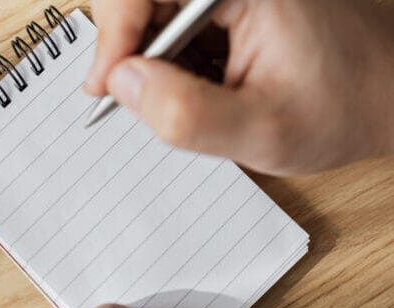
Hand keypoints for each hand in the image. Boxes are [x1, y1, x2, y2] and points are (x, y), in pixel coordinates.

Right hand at [85, 0, 393, 175]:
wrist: (385, 92)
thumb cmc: (342, 107)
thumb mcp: (265, 131)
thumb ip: (187, 114)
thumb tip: (122, 83)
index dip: (113, 34)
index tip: (105, 87)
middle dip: (125, 50)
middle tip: (131, 99)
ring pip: (148, 11)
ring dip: (147, 58)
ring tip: (184, 96)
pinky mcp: (222, 2)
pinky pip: (169, 20)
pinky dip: (166, 58)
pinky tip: (195, 84)